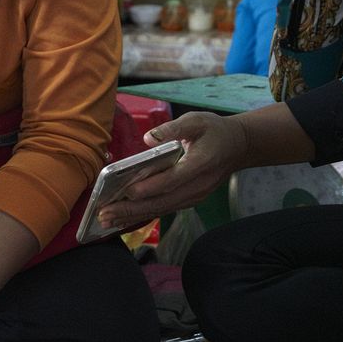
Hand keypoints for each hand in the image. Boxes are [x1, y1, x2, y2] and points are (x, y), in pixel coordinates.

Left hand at [97, 112, 246, 229]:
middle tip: (104, 214)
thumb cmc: (214, 131)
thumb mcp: (197, 121)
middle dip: (132, 209)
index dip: (150, 186)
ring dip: (132, 216)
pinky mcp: (189, 200)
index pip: (173, 179)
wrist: (238, 147)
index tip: (128, 191)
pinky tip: (122, 220)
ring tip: (106, 220)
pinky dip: (142, 215)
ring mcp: (194, 196)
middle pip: (162, 201)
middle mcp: (197, 186)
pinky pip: (163, 210)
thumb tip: (149, 138)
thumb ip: (173, 128)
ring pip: (161, 209)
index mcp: (200, 164)